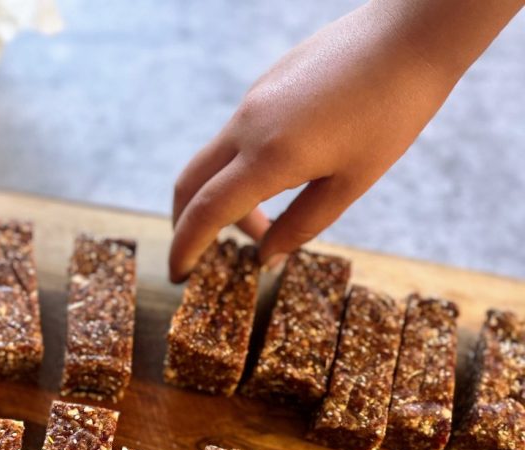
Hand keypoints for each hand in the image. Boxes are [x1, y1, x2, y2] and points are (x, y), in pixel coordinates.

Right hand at [168, 0, 520, 281]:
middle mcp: (247, 127)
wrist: (411, 34)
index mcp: (269, 157)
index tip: (178, 276)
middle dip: (186, 225)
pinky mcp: (264, 87)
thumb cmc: (392, 110)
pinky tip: (277, 178)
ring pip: (212, 161)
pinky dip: (237, 170)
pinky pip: (234, 137)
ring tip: (262, 223)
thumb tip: (267, 258)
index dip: (186, 248)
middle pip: (190, 185)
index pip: (207, 212)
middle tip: (203, 257)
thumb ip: (302, 225)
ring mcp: (252, 102)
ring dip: (221, 199)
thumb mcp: (351, 182)